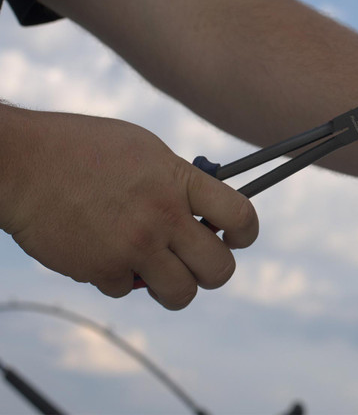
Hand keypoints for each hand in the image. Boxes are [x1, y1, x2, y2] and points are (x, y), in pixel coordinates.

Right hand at [0, 106, 257, 309]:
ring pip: (181, 294)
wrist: (24, 164)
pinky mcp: (102, 271)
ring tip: (158, 265)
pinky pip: (129, 291)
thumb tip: (205, 210)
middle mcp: (163, 216)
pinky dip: (122, 278)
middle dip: (214, 269)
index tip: (236, 236)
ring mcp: (134, 247)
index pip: (240, 215)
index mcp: (179, 180)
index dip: (247, 232)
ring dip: (174, 285)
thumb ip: (180, 179)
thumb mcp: (146, 149)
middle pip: (220, 270)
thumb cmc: (86, 149)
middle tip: (198, 258)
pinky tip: (107, 252)